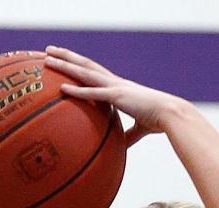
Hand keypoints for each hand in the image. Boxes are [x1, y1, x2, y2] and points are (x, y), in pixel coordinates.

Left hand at [44, 46, 181, 146]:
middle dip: (66, 56)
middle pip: (85, 65)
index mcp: (119, 87)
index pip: (94, 72)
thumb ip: (128, 135)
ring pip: (85, 72)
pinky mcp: (118, 96)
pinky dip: (77, 90)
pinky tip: (62, 88)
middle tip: (48, 50)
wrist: (170, 115)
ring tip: (48, 58)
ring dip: (65, 65)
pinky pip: (93, 92)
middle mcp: (114, 82)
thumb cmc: (158, 120)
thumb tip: (120, 147)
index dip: (79, 65)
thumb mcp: (140, 129)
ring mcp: (115, 86)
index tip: (65, 60)